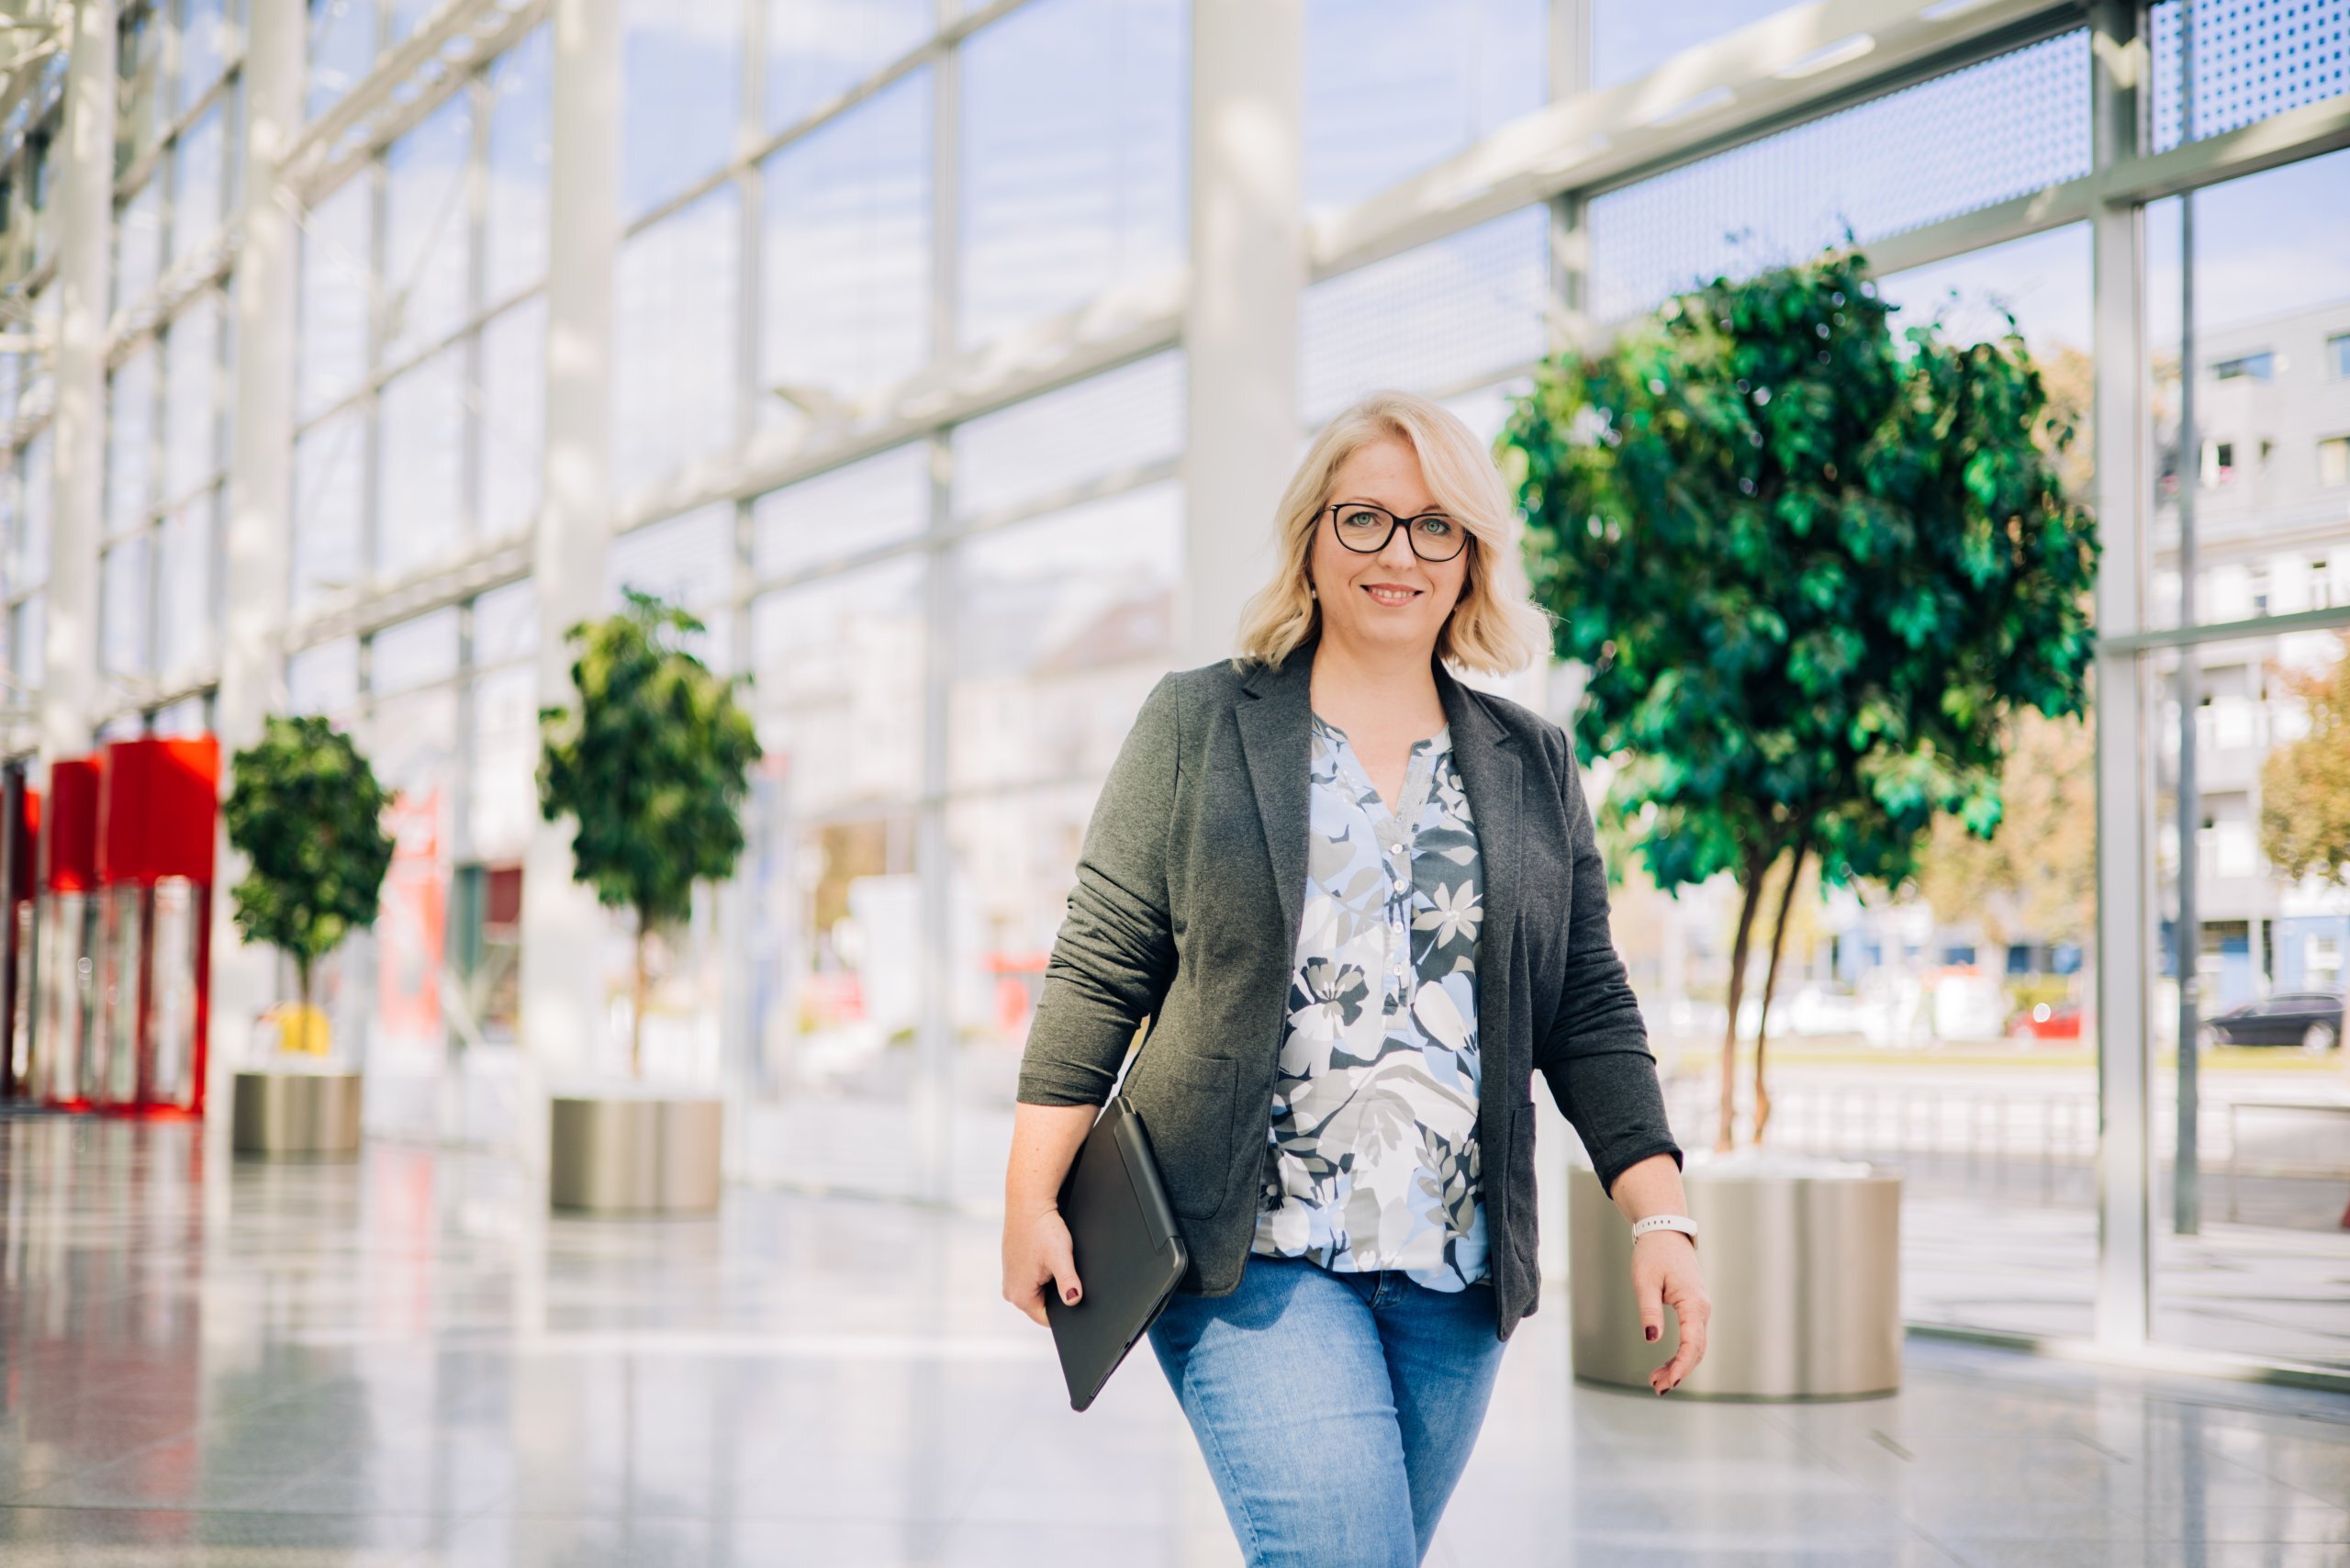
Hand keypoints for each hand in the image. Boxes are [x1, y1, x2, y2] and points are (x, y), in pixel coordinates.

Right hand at [1001, 1204, 1081, 1326]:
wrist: (1028, 1203)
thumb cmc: (1043, 1228)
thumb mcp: (1061, 1257)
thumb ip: (1068, 1282)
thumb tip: (1074, 1301)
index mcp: (1020, 1296)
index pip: (1049, 1319)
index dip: (1065, 1310)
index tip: (1074, 1292)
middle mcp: (1010, 1292)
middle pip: (1043, 1306)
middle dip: (1057, 1293)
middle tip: (1065, 1272)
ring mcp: (1009, 1280)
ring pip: (1038, 1292)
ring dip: (1050, 1281)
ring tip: (1054, 1262)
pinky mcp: (1012, 1268)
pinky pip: (1031, 1280)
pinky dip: (1042, 1272)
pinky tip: (1047, 1257)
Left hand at [1631, 1231, 1708, 1393]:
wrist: (1665, 1232)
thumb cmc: (1653, 1254)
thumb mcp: (1645, 1280)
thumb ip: (1649, 1310)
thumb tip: (1653, 1339)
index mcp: (1694, 1303)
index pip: (1692, 1343)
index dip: (1682, 1366)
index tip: (1669, 1382)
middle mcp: (1702, 1309)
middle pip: (1696, 1350)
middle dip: (1679, 1372)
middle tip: (1656, 1388)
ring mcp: (1700, 1310)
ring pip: (1695, 1346)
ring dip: (1679, 1366)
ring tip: (1656, 1382)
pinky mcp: (1693, 1309)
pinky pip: (1691, 1338)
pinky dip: (1679, 1354)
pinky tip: (1665, 1366)